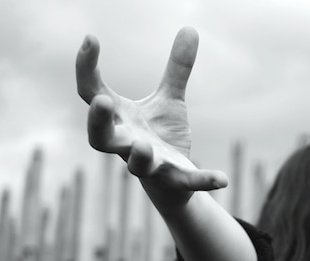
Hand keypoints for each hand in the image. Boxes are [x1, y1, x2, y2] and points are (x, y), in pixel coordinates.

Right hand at [75, 27, 227, 195]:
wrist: (170, 181)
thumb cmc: (159, 135)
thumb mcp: (169, 99)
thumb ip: (177, 69)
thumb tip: (190, 28)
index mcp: (120, 119)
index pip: (91, 93)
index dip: (86, 68)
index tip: (91, 38)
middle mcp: (126, 143)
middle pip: (100, 137)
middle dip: (98, 121)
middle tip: (102, 102)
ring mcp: (149, 164)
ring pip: (136, 165)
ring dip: (139, 155)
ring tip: (143, 144)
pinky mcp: (174, 179)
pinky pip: (186, 182)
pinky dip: (203, 180)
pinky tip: (223, 180)